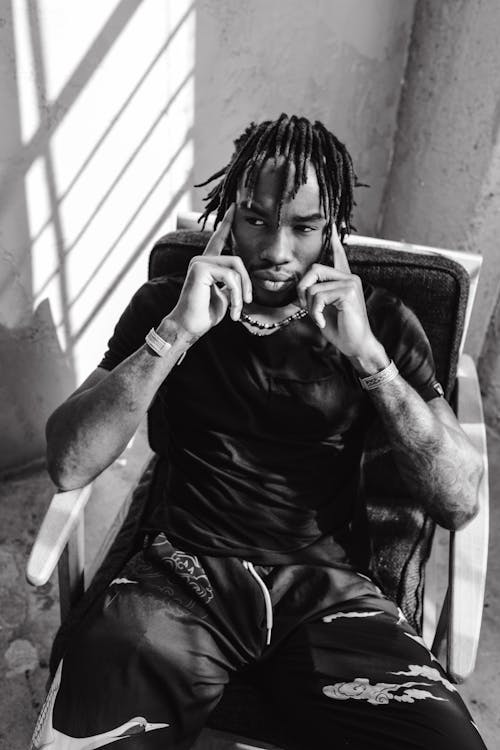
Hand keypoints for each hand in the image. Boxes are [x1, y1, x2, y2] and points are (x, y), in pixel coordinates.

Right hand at [166, 204, 252, 337]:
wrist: (189, 327)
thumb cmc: (204, 315)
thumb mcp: (224, 296)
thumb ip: (232, 283)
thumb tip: (243, 278)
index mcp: (207, 265)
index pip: (218, 240)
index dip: (225, 224)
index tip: (233, 208)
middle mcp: (201, 260)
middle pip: (237, 260)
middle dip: (247, 283)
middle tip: (247, 303)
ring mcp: (199, 263)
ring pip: (235, 268)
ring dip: (241, 292)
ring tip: (237, 310)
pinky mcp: (199, 269)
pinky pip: (229, 276)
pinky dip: (236, 295)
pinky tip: (232, 310)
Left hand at [297, 225, 385, 365]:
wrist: (356, 345)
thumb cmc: (340, 328)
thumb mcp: (323, 308)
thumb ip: (314, 294)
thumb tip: (300, 286)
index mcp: (344, 280)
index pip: (338, 255)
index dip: (335, 240)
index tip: (332, 224)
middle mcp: (349, 277)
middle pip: (314, 269)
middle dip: (302, 289)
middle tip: (306, 307)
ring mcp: (350, 283)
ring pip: (313, 287)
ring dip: (309, 307)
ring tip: (318, 318)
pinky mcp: (348, 292)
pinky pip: (318, 296)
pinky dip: (314, 312)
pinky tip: (323, 322)